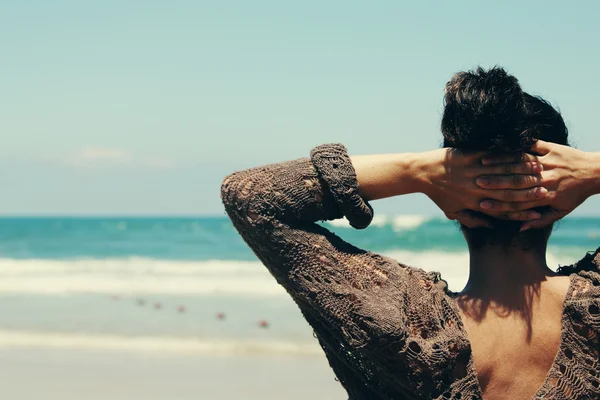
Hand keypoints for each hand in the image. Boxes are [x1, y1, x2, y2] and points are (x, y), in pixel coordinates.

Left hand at [418, 148, 546, 227]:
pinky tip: (520, 154)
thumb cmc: (437, 194)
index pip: (502, 211)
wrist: (421, 173)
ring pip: (503, 174)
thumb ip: (472, 220)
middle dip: (528, 193)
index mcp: (473, 203)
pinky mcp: (468, 155)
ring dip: (523, 173)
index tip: (537, 214)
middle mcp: (475, 189)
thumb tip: (490, 226)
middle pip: (507, 193)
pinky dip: (507, 155)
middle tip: (547, 191)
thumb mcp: (452, 211)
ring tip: (540, 172)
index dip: (521, 213)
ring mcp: (472, 171)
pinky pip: (491, 155)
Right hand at [476, 140, 599, 229]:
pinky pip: (531, 146)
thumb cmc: (576, 194)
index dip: (499, 203)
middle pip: (516, 181)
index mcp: (548, 196)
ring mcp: (549, 162)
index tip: (482, 203)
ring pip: (521, 162)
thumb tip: (520, 228)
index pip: (519, 201)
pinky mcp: (552, 148)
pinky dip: (514, 147)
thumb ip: (541, 221)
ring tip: (482, 163)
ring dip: (500, 162)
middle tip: (476, 182)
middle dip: (495, 182)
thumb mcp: (561, 212)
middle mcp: (547, 179)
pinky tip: (500, 147)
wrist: (596, 172)